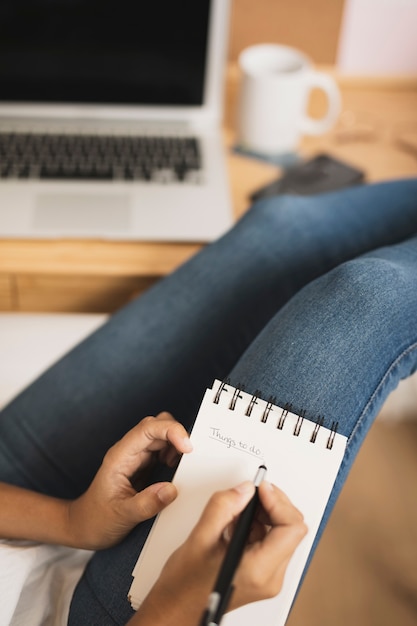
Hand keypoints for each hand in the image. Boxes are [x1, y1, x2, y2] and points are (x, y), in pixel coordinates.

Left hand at [66, 412, 191, 549]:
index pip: (147, 429)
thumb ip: (146, 504)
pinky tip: (175, 471)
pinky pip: (162, 450)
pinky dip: (175, 455)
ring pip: (161, 435)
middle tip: (188, 457)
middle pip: (157, 425)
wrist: (84, 527)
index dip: (171, 431)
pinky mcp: (143, 466)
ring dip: (176, 445)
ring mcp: (136, 457)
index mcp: (120, 457)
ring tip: (180, 467)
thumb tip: (171, 490)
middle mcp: (129, 452)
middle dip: (176, 435)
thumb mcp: (121, 517)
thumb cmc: (96, 520)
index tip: (187, 448)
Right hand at [132, 480, 306, 625]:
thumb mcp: (200, 537)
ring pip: (283, 533)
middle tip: (251, 493)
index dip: (278, 502)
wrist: (177, 608)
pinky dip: (259, 525)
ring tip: (240, 509)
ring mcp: (268, 577)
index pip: (292, 528)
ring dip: (265, 513)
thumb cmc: (184, 585)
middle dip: (272, 504)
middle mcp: (270, 578)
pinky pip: (272, 541)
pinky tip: (238, 522)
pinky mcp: (263, 574)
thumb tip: (245, 490)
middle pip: (291, 529)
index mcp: (259, 571)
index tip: (261, 489)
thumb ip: (224, 507)